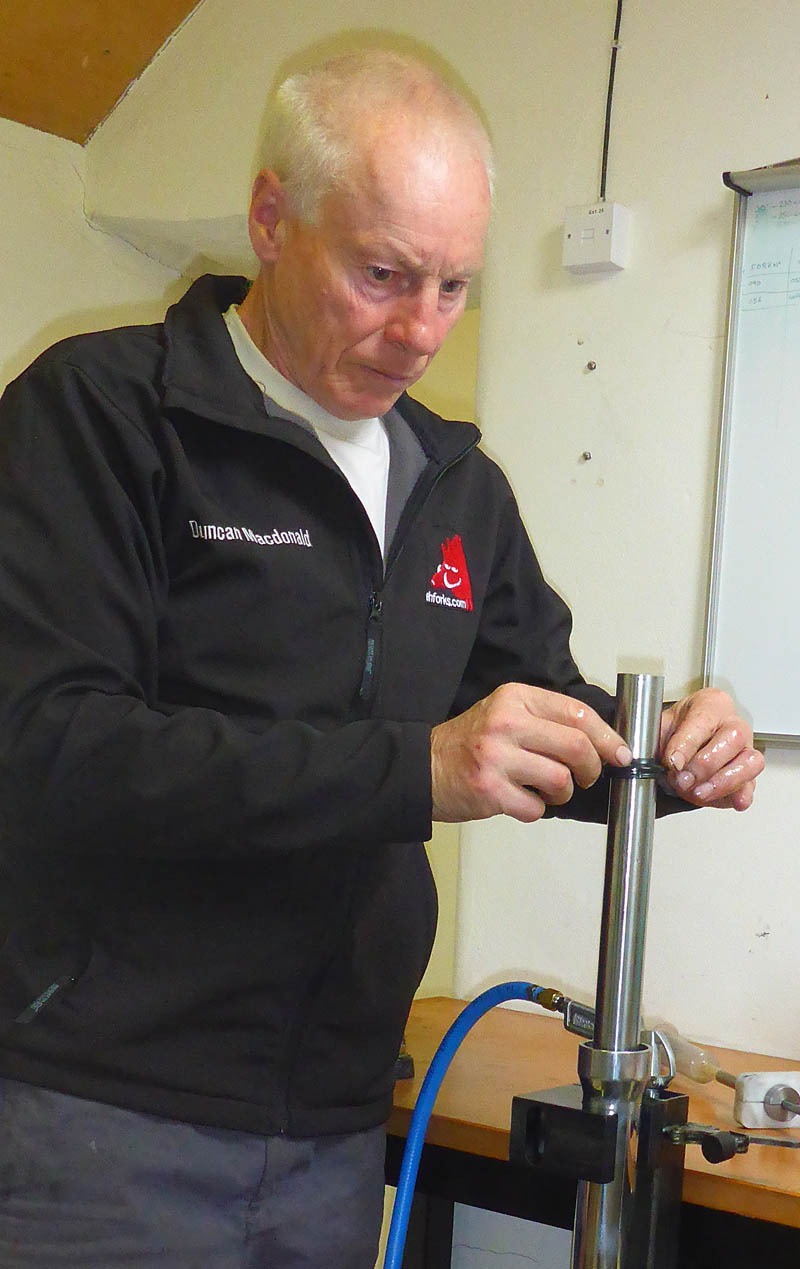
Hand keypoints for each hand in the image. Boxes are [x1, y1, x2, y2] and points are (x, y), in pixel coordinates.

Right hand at [430, 683, 632, 823]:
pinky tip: (520, 799)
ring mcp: (496, 756)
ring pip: (560, 780)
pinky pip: (536, 808)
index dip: (607, 737)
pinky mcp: (489, 789)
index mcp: (515, 698)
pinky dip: (536, 809)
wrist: (424, 767)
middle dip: (591, 768)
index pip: (577, 713)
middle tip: (586, 777)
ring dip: (563, 793)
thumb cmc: (471, 743)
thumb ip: (547, 719)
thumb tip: (602, 741)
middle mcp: (506, 722)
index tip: (620, 754)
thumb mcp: (506, 713)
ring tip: (547, 790)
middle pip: (576, 747)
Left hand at [659, 688, 763, 810]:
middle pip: (735, 737)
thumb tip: (665, 759)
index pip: (704, 719)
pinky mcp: (747, 774)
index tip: (673, 762)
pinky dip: (741, 795)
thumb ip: (657, 740)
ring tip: (699, 792)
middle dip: (706, 765)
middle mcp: (733, 724)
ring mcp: (745, 749)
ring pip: (751, 762)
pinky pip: (752, 785)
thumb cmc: (675, 730)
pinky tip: (731, 801)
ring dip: (723, 782)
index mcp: (711, 704)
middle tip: (684, 779)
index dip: (687, 744)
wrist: (681, 745)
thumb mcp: (659, 727)